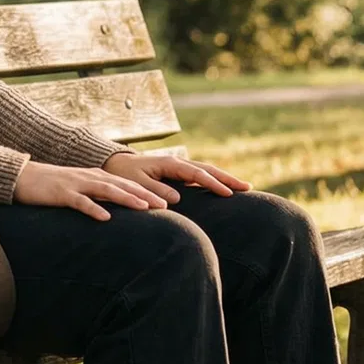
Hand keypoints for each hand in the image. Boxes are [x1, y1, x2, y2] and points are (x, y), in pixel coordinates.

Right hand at [11, 160, 171, 220]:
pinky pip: (80, 202)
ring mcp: (76, 184)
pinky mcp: (61, 193)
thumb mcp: (78, 190)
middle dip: (144, 194)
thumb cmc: (52, 187)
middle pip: (122, 185)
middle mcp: (90, 177)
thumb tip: (114, 212)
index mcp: (96, 177)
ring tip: (144, 208)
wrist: (23, 177)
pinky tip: (105, 218)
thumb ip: (96, 197)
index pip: (126, 184)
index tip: (167, 202)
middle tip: (165, 205)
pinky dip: (93, 209)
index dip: (147, 192)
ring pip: (106, 190)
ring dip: (126, 199)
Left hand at [101, 151, 252, 202]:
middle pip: (208, 169)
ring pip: (206, 171)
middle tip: (248, 188)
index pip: (197, 174)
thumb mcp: (136, 183)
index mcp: (170, 164)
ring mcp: (179, 167)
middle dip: (228, 178)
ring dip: (224, 178)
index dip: (213, 184)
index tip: (228, 194)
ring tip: (244, 187)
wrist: (116, 165)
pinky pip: (200, 176)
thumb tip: (175, 200)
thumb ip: (154, 190)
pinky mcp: (178, 173)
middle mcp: (178, 163)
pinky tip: (225, 189)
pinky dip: (214, 180)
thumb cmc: (125, 175)